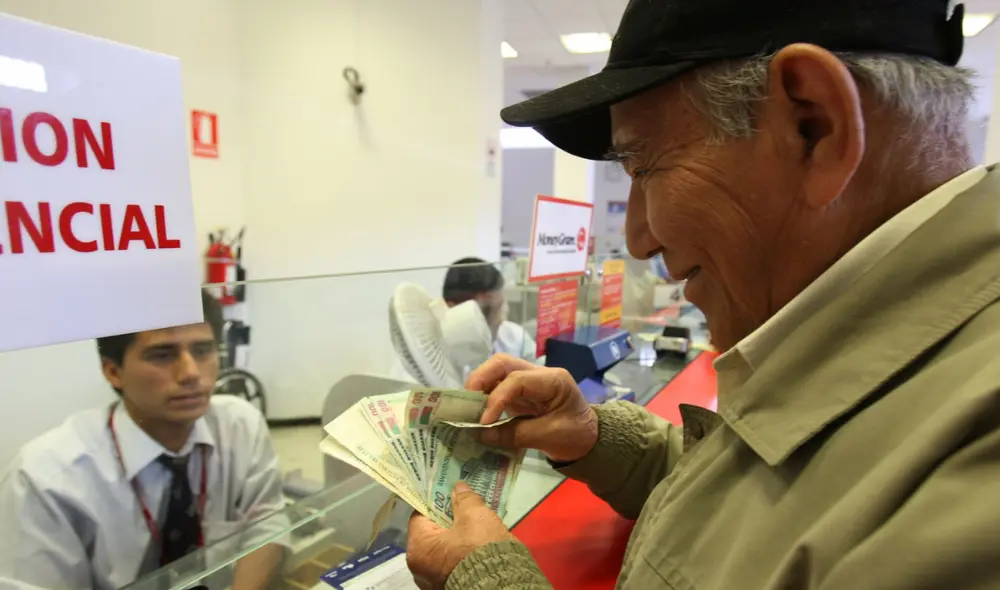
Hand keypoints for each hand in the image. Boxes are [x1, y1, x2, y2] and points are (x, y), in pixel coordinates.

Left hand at [406, 482, 514, 589]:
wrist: (501, 584)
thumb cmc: (480, 548)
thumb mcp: (474, 515)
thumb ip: (464, 499)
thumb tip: (458, 488)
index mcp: (418, 549)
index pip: (420, 515)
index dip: (436, 500)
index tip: (450, 492)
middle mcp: (420, 568)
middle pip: (432, 533)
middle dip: (448, 519)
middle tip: (465, 507)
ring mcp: (434, 581)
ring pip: (443, 549)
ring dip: (457, 536)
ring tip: (475, 524)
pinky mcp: (450, 586)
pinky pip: (453, 563)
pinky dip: (462, 552)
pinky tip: (477, 543)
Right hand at [469, 354, 597, 462]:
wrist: (590, 441)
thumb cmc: (576, 436)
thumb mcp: (549, 438)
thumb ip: (514, 435)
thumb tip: (480, 434)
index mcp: (554, 380)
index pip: (517, 379)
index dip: (496, 398)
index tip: (483, 421)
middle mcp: (539, 374)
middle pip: (503, 363)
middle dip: (480, 379)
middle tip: (465, 402)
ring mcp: (529, 381)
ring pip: (498, 371)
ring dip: (480, 386)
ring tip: (467, 406)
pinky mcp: (521, 393)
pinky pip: (498, 386)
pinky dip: (484, 396)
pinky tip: (475, 410)